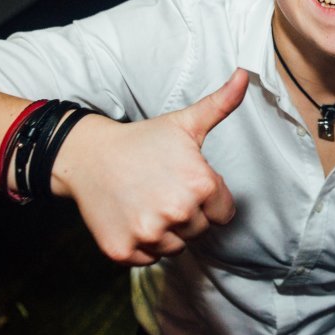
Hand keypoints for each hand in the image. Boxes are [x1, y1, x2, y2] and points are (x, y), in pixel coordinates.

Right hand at [51, 69, 248, 264]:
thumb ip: (221, 104)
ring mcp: (148, 234)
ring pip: (175, 248)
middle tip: (162, 189)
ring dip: (166, 231)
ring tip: (146, 201)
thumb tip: (245, 75)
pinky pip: (149, 259)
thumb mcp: (185, 122)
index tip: (186, 183)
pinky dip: (142, 245)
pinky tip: (131, 216)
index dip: (208, 199)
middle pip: (200, 231)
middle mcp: (177, 212)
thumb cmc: (143, 139)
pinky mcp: (123, 251)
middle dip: (187, 214)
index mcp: (201, 185)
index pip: (223, 214)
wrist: (88, 155)